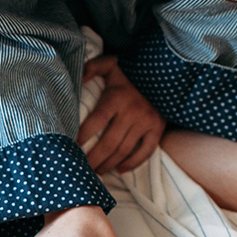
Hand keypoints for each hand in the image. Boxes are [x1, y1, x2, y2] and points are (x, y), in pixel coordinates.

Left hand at [77, 55, 165, 173]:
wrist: (163, 73)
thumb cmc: (130, 72)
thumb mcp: (110, 64)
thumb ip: (92, 68)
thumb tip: (79, 77)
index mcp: (117, 97)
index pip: (97, 120)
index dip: (84, 134)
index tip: (73, 145)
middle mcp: (132, 112)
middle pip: (109, 142)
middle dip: (93, 158)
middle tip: (81, 168)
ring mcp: (146, 122)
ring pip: (124, 150)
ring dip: (108, 164)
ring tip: (96, 172)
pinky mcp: (158, 129)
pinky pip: (146, 151)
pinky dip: (133, 163)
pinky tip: (120, 169)